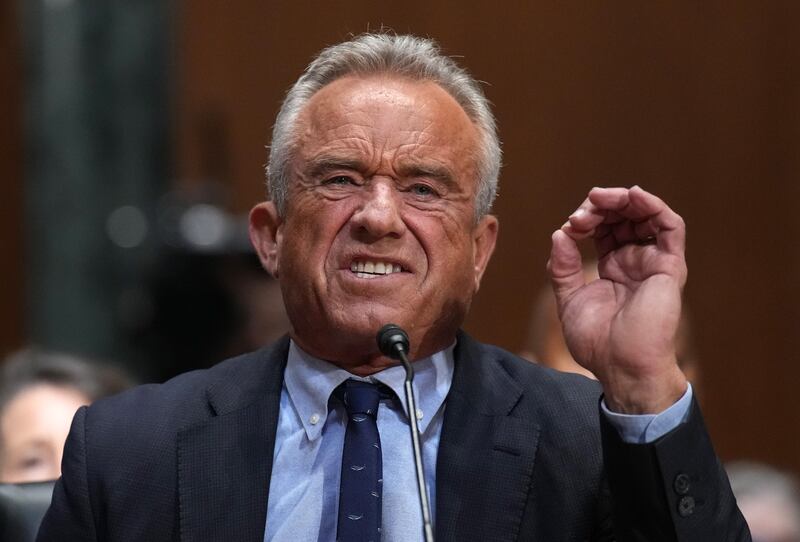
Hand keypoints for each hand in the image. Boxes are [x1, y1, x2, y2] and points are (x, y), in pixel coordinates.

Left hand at [547, 186, 687, 413]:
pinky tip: (633, 195)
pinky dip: (654, 206)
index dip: (587, 219)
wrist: (621, 367)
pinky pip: (671, 227)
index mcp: (614, 268)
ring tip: (600, 198)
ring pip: (647, 215)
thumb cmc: (597, 342)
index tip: (569, 226)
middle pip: (624, 217)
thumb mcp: (569, 299)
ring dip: (624, 200)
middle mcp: (635, 261)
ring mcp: (653, 262)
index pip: (604, 229)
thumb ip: (562, 267)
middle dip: (602, 206)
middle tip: (582, 211)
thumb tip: (559, 233)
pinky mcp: (670, 266)